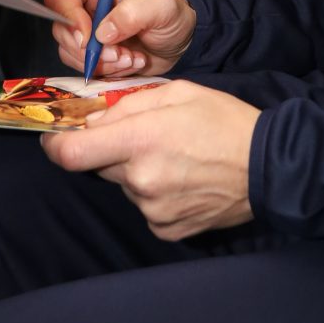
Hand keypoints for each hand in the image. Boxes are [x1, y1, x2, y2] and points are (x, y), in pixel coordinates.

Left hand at [45, 80, 258, 240]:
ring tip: (177, 157)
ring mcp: (153, 210)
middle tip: (145, 136)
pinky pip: (146, 207)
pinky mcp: (166, 229)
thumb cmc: (225, 121)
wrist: (269, 167)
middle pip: (101, 165)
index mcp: (141, 139)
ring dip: (138, 170)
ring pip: (126, 185)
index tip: (55, 136)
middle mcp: (141, 179)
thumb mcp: (179, 92)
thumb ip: (129, 104)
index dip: (55, 144)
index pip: (72, 154)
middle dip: (113, 149)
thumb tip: (94, 120)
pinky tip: (184, 179)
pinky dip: (156, 193)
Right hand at [46, 0, 196, 77]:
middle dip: (89, 49)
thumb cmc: (173, 16)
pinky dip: (107, 71)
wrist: (182, 44)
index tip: (87, 38)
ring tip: (132, 58)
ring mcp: (88, 32)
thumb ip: (133, 13)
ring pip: (71, 52)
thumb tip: (102, 33)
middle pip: (61, 29)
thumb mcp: (162, 7)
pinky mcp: (94, 55)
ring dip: (101, 62)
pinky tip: (132, 63)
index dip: (67, 16)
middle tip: (119, 54)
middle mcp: (87, 7)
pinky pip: (85, 67)